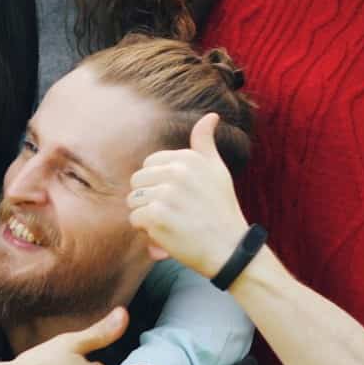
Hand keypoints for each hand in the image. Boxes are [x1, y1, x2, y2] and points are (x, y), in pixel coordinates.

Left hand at [126, 114, 249, 277]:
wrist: (229, 249)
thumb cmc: (221, 210)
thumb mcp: (217, 171)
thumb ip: (206, 143)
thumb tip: (211, 115)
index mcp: (188, 158)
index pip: (149, 164)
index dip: (158, 184)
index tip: (179, 198)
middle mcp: (176, 171)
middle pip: (138, 181)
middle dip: (149, 198)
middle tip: (175, 212)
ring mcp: (166, 193)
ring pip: (133, 200)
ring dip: (147, 215)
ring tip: (173, 223)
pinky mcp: (157, 215)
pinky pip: (135, 219)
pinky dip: (147, 231)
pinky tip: (168, 234)